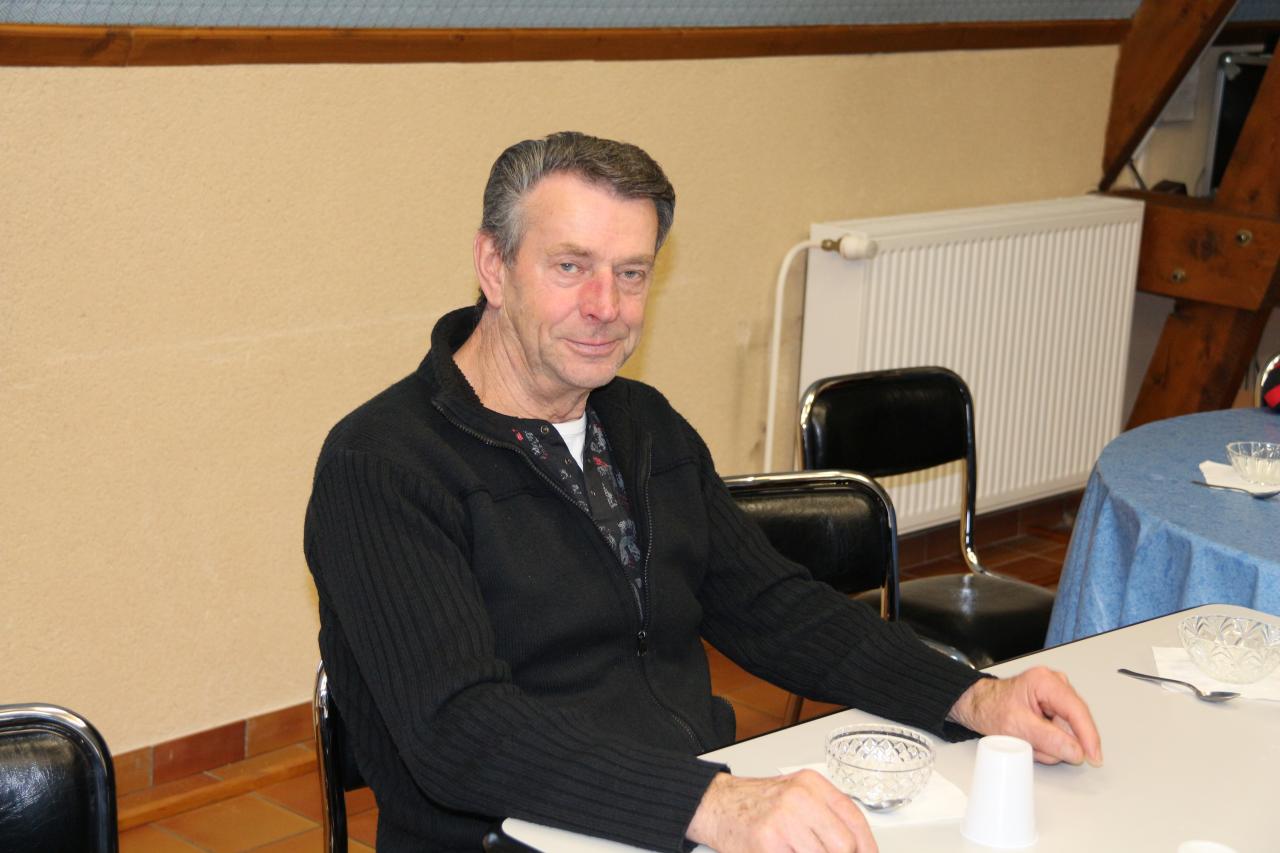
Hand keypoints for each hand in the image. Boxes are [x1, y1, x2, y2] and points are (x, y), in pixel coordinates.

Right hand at [686, 770, 877, 851]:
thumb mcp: (796, 796)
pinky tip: (784, 851)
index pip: (854, 819)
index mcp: (811, 784)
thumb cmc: (756, 804)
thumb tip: (855, 846)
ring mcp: (783, 822)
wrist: (715, 805)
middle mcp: (799, 798)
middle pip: (844, 845)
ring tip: (797, 849)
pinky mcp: (768, 844)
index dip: (866, 846)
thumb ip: (825, 815)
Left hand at [947, 667, 1102, 765]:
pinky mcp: (1054, 710)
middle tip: (1035, 746)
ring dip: (1050, 744)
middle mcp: (1055, 685)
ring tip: (1027, 740)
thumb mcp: (1016, 727)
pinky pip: (1061, 733)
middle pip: (1074, 723)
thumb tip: (1077, 752)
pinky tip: (1032, 739)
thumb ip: (1048, 740)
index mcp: (1046, 682)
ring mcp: (1056, 698)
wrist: (978, 706)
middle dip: (1058, 742)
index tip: (1094, 757)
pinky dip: (1048, 742)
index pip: (1077, 711)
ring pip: (1068, 731)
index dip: (1088, 736)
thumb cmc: (991, 708)